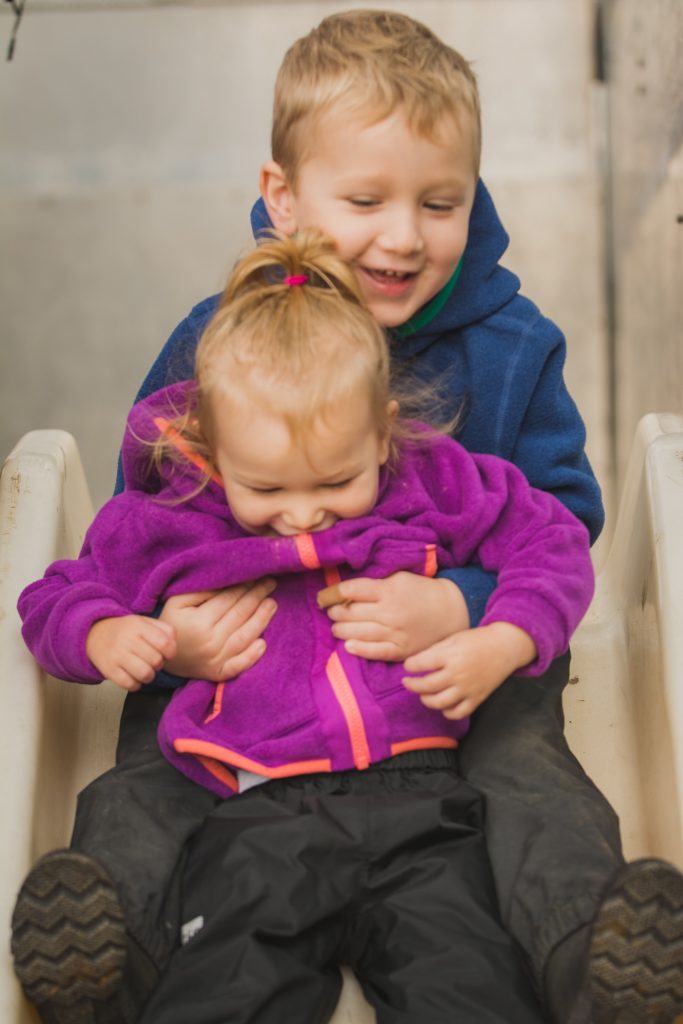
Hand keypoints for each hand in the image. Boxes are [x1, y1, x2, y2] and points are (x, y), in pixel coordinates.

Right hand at [86, 615, 176, 691]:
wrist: (94, 634)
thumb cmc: (126, 631)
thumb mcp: (144, 622)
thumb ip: (164, 630)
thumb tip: (174, 646)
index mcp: (138, 626)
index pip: (164, 642)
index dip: (171, 652)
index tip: (168, 653)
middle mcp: (127, 640)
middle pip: (156, 660)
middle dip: (159, 664)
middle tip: (153, 661)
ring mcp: (116, 656)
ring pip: (145, 674)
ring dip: (149, 676)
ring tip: (145, 670)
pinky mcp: (108, 670)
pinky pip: (130, 685)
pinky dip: (136, 684)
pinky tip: (134, 676)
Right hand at [159, 579, 277, 681]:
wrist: (161, 655)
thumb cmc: (173, 623)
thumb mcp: (177, 602)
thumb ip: (201, 591)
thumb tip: (226, 581)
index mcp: (198, 623)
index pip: (228, 600)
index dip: (244, 586)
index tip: (256, 575)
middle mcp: (209, 642)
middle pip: (239, 615)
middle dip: (257, 597)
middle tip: (270, 583)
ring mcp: (215, 660)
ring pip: (244, 637)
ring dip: (262, 619)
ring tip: (272, 604)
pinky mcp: (219, 673)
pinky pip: (239, 666)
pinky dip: (252, 656)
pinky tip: (263, 643)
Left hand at [326, 572, 468, 660]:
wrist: (451, 611)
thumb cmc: (421, 591)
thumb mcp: (399, 577)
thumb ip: (374, 583)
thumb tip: (345, 589)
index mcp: (388, 590)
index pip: (350, 590)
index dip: (330, 594)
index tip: (322, 596)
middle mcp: (389, 612)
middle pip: (349, 613)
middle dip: (334, 612)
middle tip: (331, 611)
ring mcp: (395, 633)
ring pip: (357, 632)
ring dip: (340, 630)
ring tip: (336, 627)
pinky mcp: (401, 650)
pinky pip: (374, 651)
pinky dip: (358, 649)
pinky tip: (348, 645)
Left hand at [402, 622, 536, 719]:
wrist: (504, 647)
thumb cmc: (477, 640)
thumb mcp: (453, 638)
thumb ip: (435, 651)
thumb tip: (415, 662)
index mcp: (450, 655)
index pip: (421, 664)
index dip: (410, 666)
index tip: (408, 666)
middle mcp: (458, 674)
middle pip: (426, 686)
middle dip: (412, 685)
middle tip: (407, 682)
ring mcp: (468, 688)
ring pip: (439, 703)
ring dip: (426, 700)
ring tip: (423, 694)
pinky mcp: (477, 698)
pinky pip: (458, 713)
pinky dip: (447, 712)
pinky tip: (443, 704)